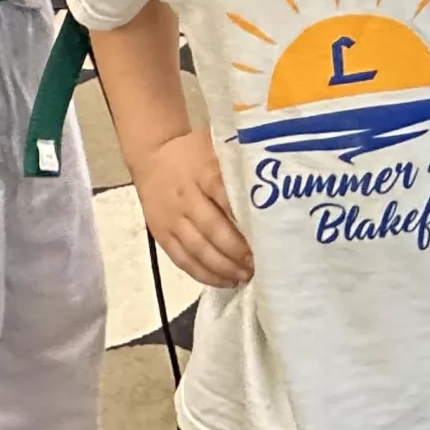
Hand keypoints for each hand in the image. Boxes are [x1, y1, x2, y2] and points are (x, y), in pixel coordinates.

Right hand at [135, 131, 252, 286]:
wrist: (152, 156)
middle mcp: (187, 197)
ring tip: (245, 276)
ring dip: (223, 267)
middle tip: (260, 264)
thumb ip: (241, 168)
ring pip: (197, 249)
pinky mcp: (161, 234)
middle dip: (237, 251)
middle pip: (212, 229)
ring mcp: (172, 218)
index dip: (247, 221)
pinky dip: (203, 274)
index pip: (227, 198)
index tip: (267, 237)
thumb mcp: (219, 149)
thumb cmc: (196, 153)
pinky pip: (182, 259)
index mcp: (205, 172)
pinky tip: (224, 281)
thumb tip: (277, 188)